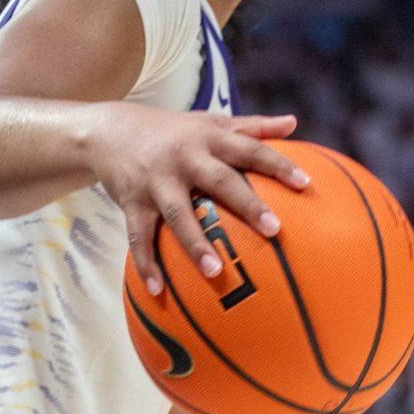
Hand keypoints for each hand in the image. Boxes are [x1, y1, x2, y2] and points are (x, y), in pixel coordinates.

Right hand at [88, 104, 309, 297]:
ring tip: (215, 272)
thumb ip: (251, 126)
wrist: (109, 130)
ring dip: (195, 244)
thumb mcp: (210, 122)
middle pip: (220, 181)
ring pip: (178, 215)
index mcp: (209, 139)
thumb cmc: (173, 131)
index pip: (250, 149)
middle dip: (247, 205)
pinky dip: (147, 265)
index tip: (305, 183)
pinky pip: (139, 238)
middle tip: (274, 230)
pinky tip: (159, 291)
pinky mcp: (131, 202)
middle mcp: (184, 158)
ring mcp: (156, 181)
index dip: (278, 164)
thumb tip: (293, 123)